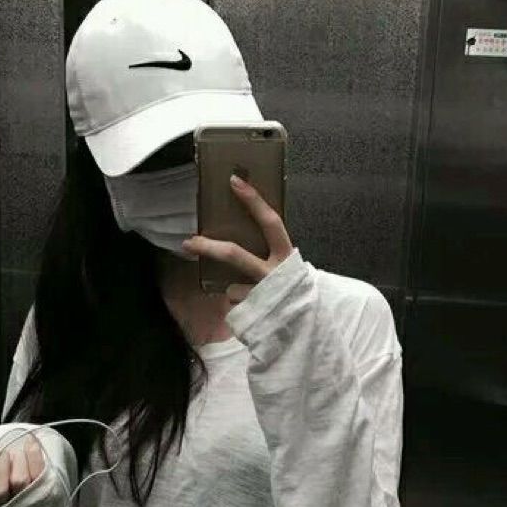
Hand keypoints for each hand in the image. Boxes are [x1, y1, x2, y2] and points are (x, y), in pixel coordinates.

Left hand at [182, 175, 293, 302]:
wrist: (317, 325)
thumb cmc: (300, 291)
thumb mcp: (292, 267)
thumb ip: (275, 253)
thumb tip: (253, 238)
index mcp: (286, 256)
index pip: (270, 222)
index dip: (253, 201)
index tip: (235, 181)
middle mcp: (274, 274)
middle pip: (235, 255)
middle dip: (209, 247)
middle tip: (189, 243)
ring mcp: (263, 295)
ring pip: (233, 288)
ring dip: (237, 292)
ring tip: (251, 300)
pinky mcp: (254, 314)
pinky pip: (238, 308)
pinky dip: (243, 309)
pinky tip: (256, 313)